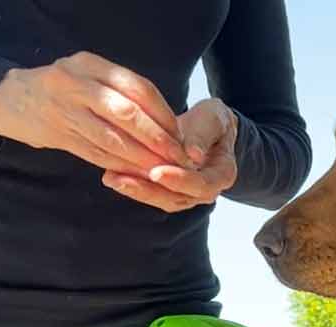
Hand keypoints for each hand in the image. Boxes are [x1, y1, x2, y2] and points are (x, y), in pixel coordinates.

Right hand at [0, 51, 190, 175]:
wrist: (12, 99)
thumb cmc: (64, 89)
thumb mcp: (89, 75)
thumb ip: (121, 91)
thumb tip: (168, 124)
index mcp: (89, 64)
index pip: (137, 88)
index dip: (163, 113)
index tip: (180, 132)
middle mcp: (75, 83)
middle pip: (126, 113)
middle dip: (156, 137)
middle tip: (177, 156)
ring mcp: (64, 110)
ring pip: (111, 138)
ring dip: (141, 157)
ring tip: (162, 170)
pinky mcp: (58, 135)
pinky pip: (96, 154)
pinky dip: (120, 165)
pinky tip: (138, 174)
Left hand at [101, 98, 238, 212]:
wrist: (206, 127)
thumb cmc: (212, 121)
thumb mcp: (213, 118)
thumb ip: (203, 134)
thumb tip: (193, 155)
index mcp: (223, 173)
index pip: (202, 184)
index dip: (180, 180)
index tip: (157, 171)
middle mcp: (206, 189)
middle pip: (179, 198)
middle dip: (150, 190)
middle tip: (123, 180)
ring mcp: (187, 193)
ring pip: (162, 199)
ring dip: (137, 191)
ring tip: (112, 179)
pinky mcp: (169, 190)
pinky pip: (152, 193)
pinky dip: (133, 185)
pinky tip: (113, 175)